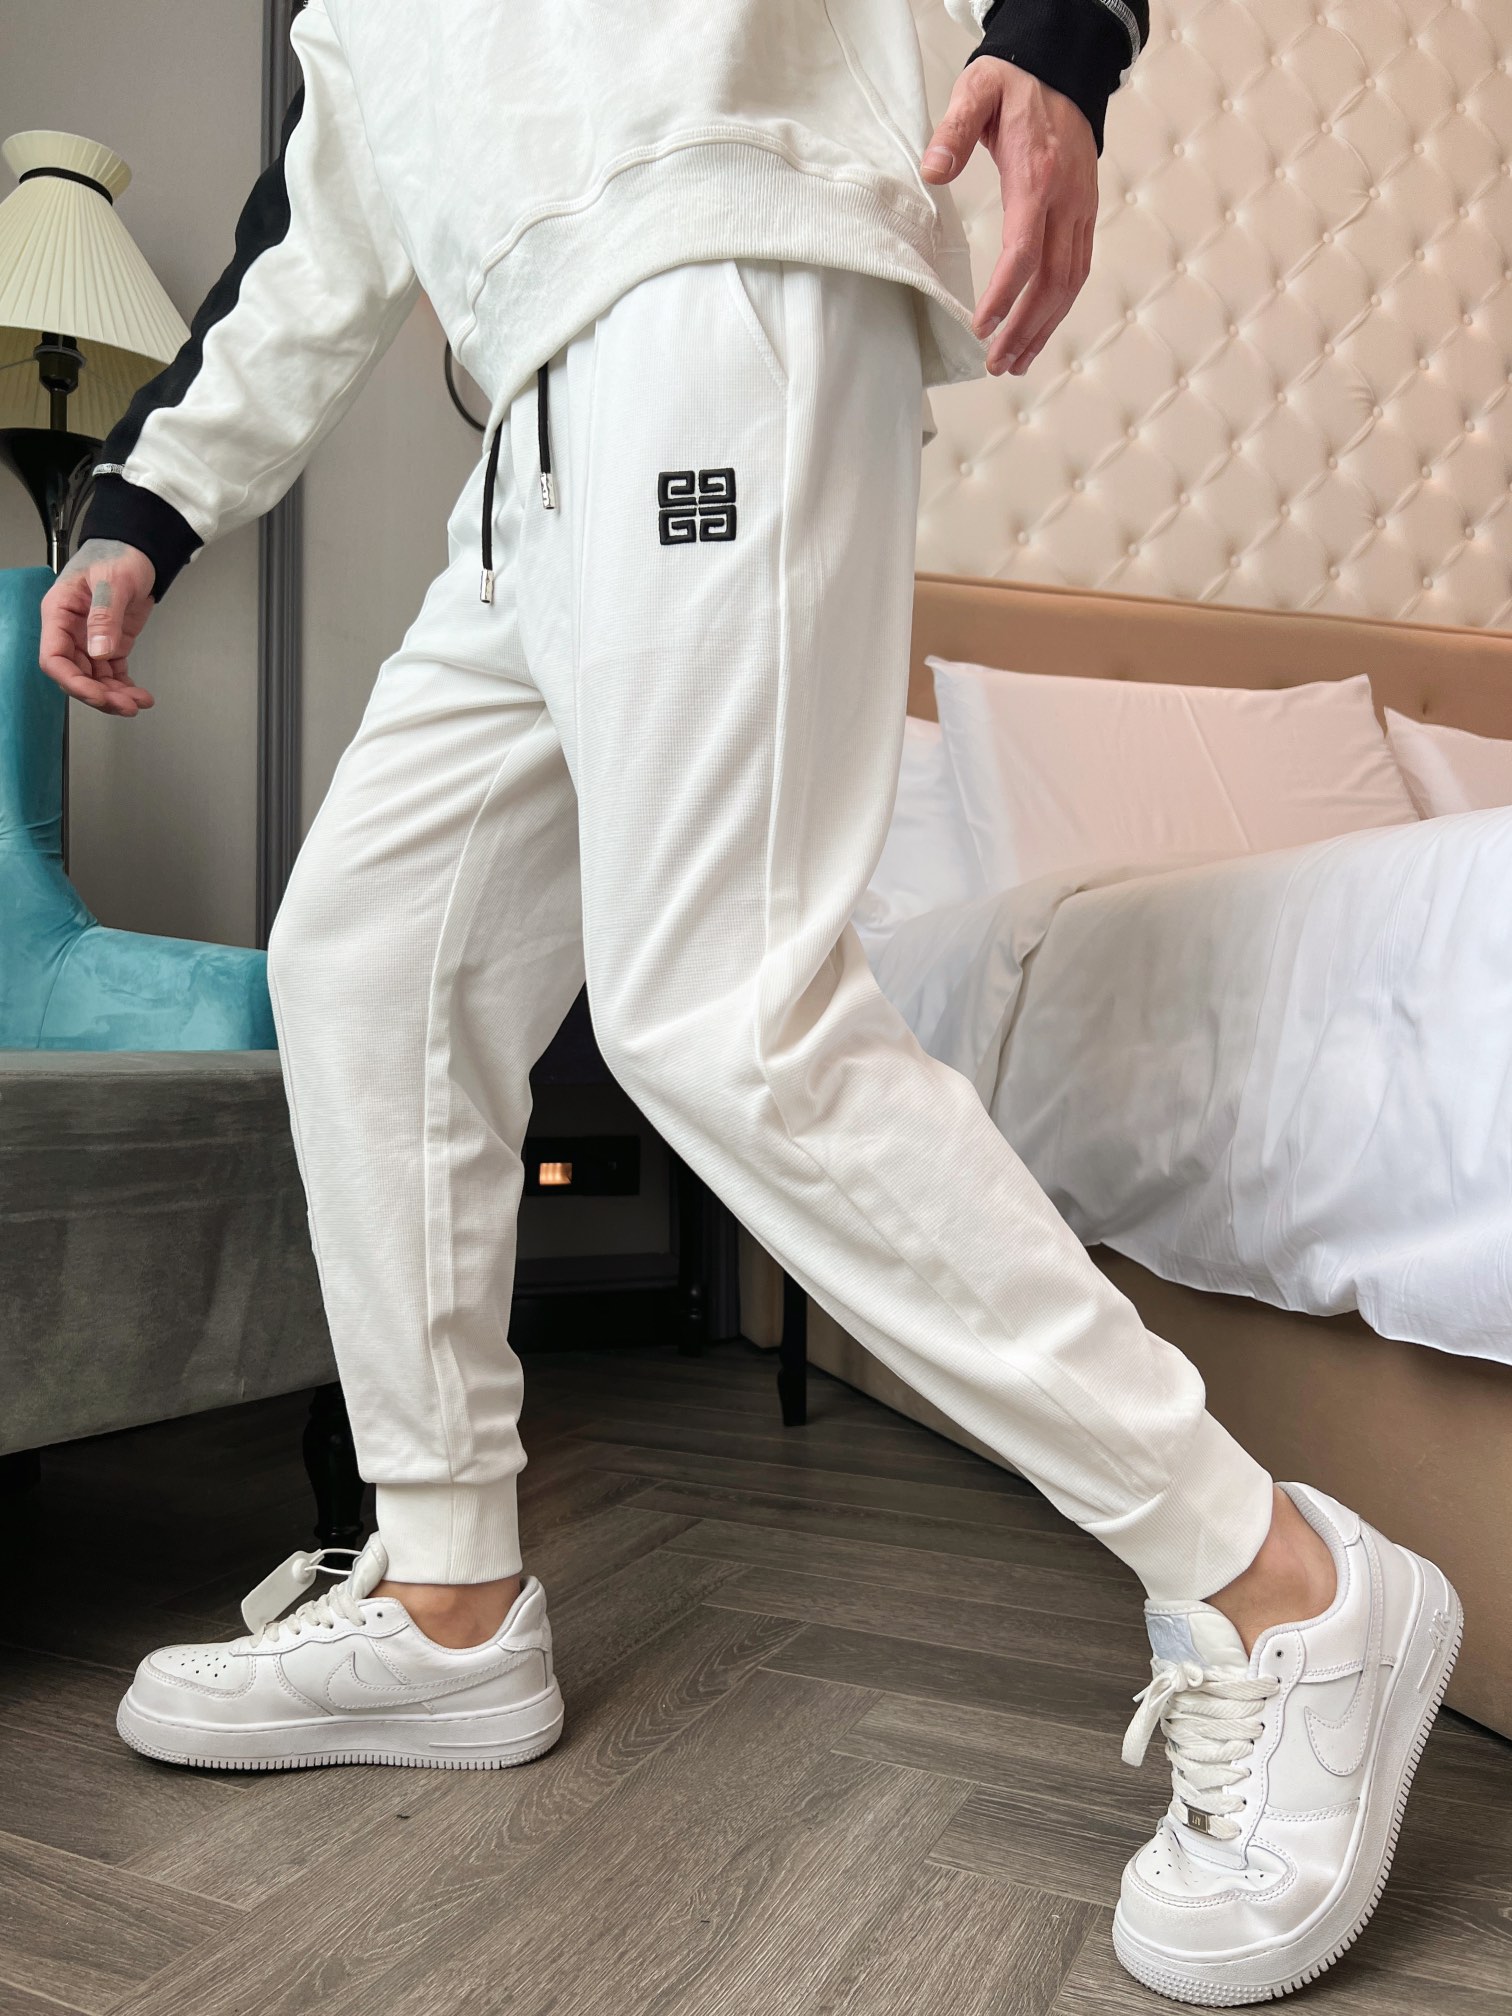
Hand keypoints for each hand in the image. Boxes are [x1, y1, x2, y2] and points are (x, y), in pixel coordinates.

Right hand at [39, 538, 157, 716]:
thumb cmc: (118, 554)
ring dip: (115, 695)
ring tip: (139, 702)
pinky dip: (125, 686)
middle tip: (126, 705)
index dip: (73, 682)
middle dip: (99, 694)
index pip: (54, 658)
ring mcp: (90, 639)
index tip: (97, 695)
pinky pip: (112, 673)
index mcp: (60, 613)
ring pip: (95, 679)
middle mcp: (71, 630)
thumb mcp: (112, 582)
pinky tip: (141, 695)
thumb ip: (105, 617)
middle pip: (75, 675)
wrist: (140, 550)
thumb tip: (98, 651)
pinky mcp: (111, 643)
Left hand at [922, 56, 1098, 376]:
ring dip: (1044, 327)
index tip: (981, 326)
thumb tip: (932, 171)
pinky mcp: (1085, 214)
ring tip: (1015, 361)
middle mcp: (1067, 201)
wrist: (1063, 66)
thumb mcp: (977, 91)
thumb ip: (953, 131)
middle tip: (996, 363)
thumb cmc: (1015, 84)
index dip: (1004, 295)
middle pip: (1051, 281)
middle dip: (1024, 328)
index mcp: (1037, 177)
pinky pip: (1077, 269)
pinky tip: (1040, 329)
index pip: (1023, 251)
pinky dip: (1059, 307)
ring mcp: (1081, 210)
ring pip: (1070, 283)